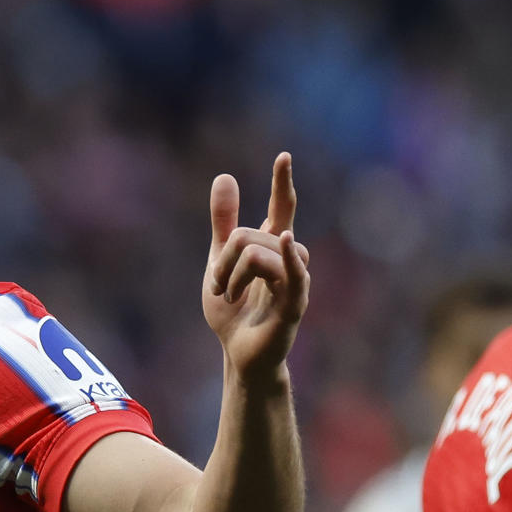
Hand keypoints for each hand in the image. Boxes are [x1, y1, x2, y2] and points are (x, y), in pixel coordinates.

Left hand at [202, 153, 311, 380]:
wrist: (237, 354)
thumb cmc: (233, 312)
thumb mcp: (219, 260)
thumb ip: (223, 222)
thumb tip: (225, 176)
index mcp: (272, 248)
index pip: (282, 208)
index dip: (282, 183)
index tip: (283, 156)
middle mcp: (288, 260)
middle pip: (252, 235)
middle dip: (224, 259)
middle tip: (216, 286)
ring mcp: (294, 281)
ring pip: (258, 252)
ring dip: (231, 275)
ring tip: (227, 296)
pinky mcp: (294, 304)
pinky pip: (294, 273)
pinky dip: (288, 256)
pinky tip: (287, 240)